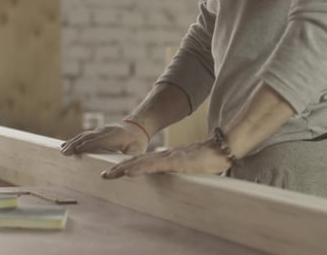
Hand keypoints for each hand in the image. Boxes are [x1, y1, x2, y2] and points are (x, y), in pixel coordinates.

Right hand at [61, 121, 148, 155]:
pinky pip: (83, 135)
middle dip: (75, 144)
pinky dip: (73, 140)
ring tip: (62, 151)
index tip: (77, 151)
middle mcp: (105, 131)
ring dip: (72, 142)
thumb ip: (128, 160)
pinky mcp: (96, 131)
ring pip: (83, 135)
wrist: (137, 126)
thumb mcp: (137, 152)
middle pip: (88, 137)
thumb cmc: (137, 142)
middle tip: (65, 153)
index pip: (100, 140)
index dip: (88, 145)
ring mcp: (100, 130)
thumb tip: (122, 171)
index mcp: (115, 136)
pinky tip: (65, 146)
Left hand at [101, 137, 231, 178]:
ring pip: (143, 163)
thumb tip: (171, 178)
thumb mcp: (187, 167)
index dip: (126, 167)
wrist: (222, 148)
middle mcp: (164, 156)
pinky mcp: (177, 161)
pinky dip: (141, 168)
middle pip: (138, 162)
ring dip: (125, 168)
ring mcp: (170, 158)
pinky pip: (155, 166)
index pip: (142, 162)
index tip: (112, 173)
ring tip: (110, 174)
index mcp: (166, 158)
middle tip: (103, 175)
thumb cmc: (207, 159)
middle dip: (119, 169)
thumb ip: (177, 170)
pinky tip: (130, 172)